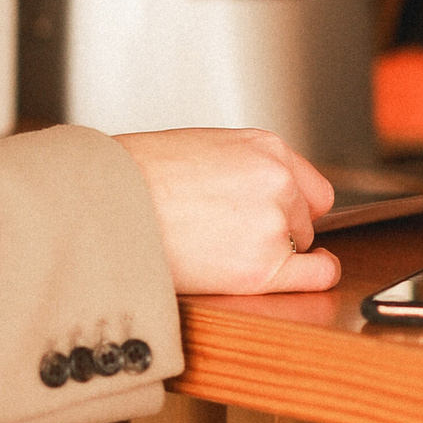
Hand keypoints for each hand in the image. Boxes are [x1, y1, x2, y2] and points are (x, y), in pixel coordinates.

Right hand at [115, 127, 340, 296]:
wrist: (106, 205)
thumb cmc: (135, 176)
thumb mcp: (200, 148)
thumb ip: (241, 167)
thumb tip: (254, 193)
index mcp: (264, 147)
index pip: (309, 185)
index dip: (292, 204)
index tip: (279, 216)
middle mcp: (277, 181)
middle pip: (305, 217)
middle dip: (278, 228)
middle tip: (231, 235)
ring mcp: (273, 224)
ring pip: (299, 246)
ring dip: (271, 252)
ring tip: (221, 249)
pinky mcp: (262, 267)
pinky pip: (316, 275)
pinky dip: (314, 276)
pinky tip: (300, 276)